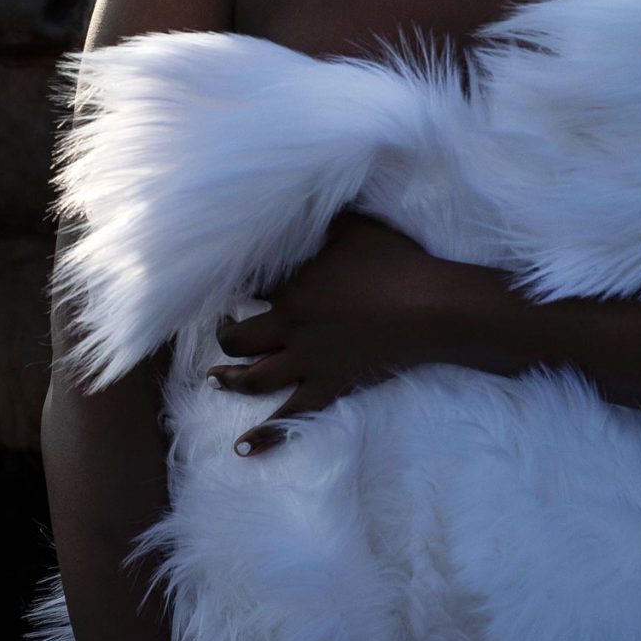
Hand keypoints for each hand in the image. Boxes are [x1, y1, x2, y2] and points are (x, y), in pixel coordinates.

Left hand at [208, 214, 478, 454]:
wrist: (427, 306)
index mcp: (291, 286)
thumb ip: (328, 214)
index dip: (237, 286)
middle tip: (222, 330)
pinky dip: (265, 434)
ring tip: (214, 380)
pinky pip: (292, 415)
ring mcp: (308, 360)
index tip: (232, 285)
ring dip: (229, 379)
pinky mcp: (329, 385)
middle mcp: (290, 325)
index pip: (249, 286)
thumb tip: (312, 193)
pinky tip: (244, 447)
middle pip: (239, 336)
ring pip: (253, 377)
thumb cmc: (394, 261)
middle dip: (225, 335)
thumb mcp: (355, 226)